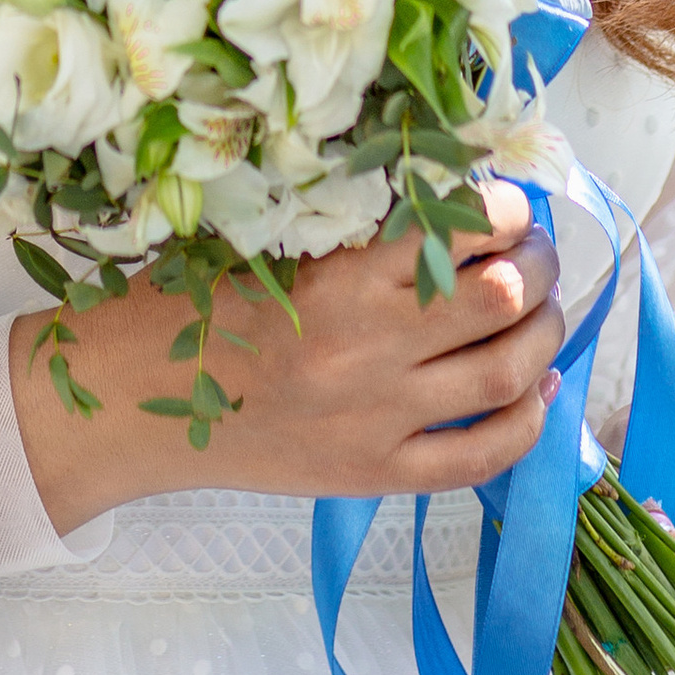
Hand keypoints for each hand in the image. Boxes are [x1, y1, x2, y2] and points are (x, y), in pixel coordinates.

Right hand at [12, 191, 562, 534]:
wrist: (130, 400)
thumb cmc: (193, 302)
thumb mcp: (268, 240)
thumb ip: (354, 226)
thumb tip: (452, 200)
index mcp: (339, 278)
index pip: (461, 231)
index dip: (505, 210)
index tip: (506, 201)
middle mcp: (368, 349)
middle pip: (502, 298)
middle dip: (537, 264)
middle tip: (533, 250)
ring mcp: (378, 419)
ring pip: (507, 375)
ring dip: (544, 333)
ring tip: (539, 310)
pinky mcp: (375, 474)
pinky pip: (481, 456)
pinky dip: (527, 420)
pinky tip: (535, 389)